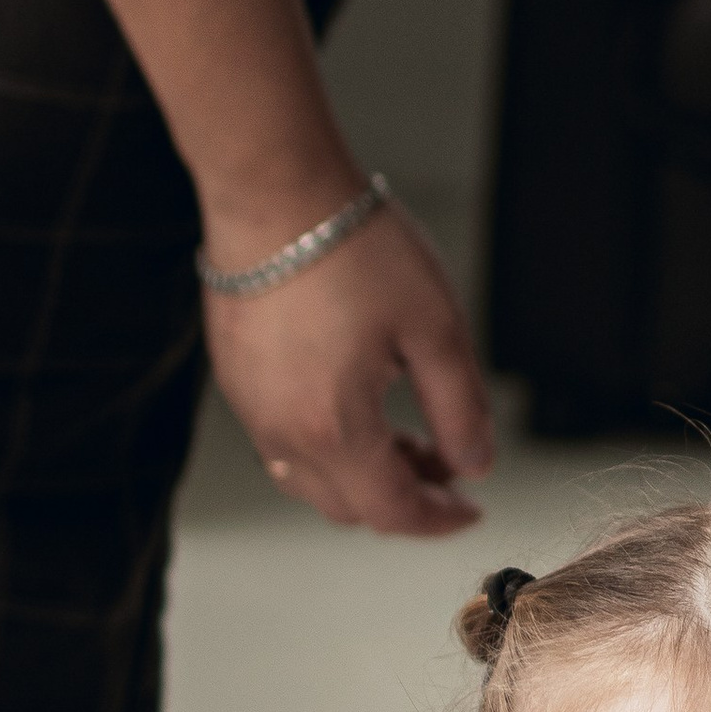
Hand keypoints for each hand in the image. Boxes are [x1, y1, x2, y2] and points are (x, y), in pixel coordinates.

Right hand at [202, 193, 493, 534]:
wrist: (274, 191)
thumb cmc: (354, 250)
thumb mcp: (436, 330)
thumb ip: (461, 409)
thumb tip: (475, 464)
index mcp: (334, 428)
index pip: (391, 512)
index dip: (438, 520)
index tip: (469, 509)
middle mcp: (280, 431)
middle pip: (347, 506)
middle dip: (404, 497)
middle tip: (446, 462)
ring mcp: (250, 407)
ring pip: (310, 479)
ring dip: (363, 474)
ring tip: (407, 433)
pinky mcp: (235, 379)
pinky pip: (282, 441)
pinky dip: (327, 445)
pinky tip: (358, 401)